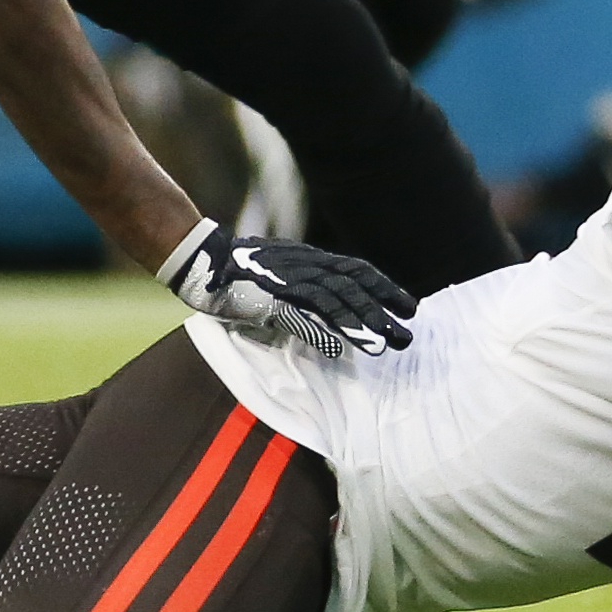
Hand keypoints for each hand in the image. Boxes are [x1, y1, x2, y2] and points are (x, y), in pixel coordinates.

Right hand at [158, 216, 414, 358]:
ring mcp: (286, 281)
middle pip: (352, 287)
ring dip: (359, 325)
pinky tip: (338, 351)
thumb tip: (331, 315)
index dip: (384, 288)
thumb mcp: (284, 273)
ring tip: (383, 346)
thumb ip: (307, 290)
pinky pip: (297, 316)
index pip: (356, 271)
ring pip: (332, 301)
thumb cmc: (242, 271)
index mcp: (310, 259)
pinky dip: (319, 332)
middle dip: (382, 312)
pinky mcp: (266, 298)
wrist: (202, 260)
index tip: (409, 307)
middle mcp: (304, 266)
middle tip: (407, 336)